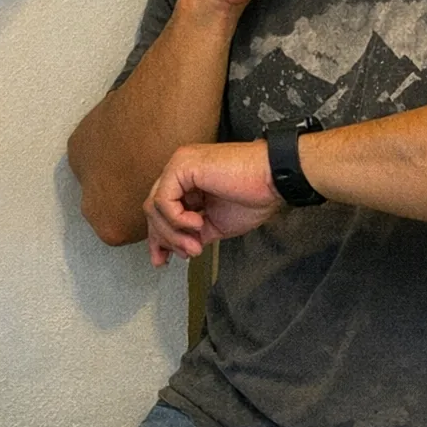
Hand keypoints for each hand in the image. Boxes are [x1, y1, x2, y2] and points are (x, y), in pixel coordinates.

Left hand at [144, 141, 283, 265]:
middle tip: (184, 255)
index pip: (161, 209)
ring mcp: (179, 166)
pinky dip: (177, 219)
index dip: (160, 236)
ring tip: (195, 244)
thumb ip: (196, 233)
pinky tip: (198, 223)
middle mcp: (180, 171)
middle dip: (163, 238)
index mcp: (188, 182)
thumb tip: (182, 248)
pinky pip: (164, 200)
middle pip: (153, 209)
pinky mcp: (182, 166)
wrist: (272, 180)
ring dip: (173, 233)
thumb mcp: (218, 223)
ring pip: (155, 206)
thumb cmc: (254, 196)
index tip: (163, 260)